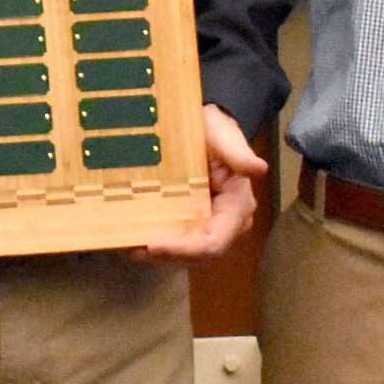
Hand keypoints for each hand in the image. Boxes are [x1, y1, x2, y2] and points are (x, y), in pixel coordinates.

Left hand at [136, 105, 269, 263]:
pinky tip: (129, 240)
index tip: (153, 245)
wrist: (205, 128)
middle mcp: (226, 224)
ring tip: (124, 246)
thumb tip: (259, 168)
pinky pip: (175, 242)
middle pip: (196, 255)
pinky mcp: (192, 223)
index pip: (214, 242)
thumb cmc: (215, 131)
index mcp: (237, 207)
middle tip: (129, 248)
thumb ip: (236, 152)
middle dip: (165, 256)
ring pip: (184, 255)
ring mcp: (208, 226)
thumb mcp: (222, 135)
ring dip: (155, 255)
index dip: (185, 249)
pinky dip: (154, 245)